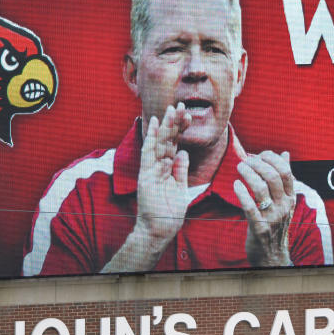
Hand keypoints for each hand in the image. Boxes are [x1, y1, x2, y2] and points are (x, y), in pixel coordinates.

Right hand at [102, 104, 190, 272]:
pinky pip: (148, 153)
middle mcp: (158, 165)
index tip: (188, 116)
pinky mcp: (145, 175)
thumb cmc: (169, 212)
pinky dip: (150, 138)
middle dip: (174, 122)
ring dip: (165, 125)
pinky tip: (154, 124)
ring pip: (159, 142)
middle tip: (181, 105)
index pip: (174, 144)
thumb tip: (183, 152)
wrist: (159, 229)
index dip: (180, 130)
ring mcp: (151, 169)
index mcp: (167, 168)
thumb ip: (180, 170)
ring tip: (171, 109)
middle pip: (167, 139)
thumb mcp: (181, 188)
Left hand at [233, 151, 295, 266]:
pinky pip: (249, 207)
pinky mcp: (258, 227)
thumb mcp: (284, 201)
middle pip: (273, 177)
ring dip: (248, 174)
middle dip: (257, 164)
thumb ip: (284, 177)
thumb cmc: (276, 224)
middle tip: (245, 161)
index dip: (272, 158)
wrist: (272, 255)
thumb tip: (285, 154)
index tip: (259, 154)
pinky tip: (236, 185)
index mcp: (290, 197)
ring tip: (239, 168)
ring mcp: (272, 217)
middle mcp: (283, 206)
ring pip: (260, 188)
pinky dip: (241, 193)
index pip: (285, 171)